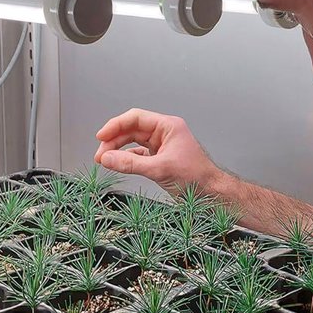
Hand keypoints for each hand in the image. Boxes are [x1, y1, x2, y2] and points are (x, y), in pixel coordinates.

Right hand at [94, 109, 221, 194]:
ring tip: (104, 160)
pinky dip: (126, 158)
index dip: (115, 125)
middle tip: (100, 155)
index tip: (101, 136)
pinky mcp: (160, 157)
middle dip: (114, 141)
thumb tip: (107, 159)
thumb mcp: (159, 169)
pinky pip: (138, 153)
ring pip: (133, 141)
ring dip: (118, 149)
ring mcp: (162, 145)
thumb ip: (131, 163)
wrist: (211, 193)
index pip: (136, 118)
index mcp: (168, 126)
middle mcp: (164, 133)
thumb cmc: (196, 177)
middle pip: (131, 130)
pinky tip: (118, 164)